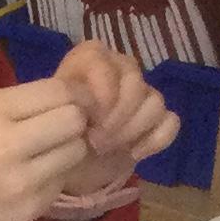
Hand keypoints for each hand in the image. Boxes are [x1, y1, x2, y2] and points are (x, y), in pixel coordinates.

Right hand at [0, 79, 92, 220]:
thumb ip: (18, 105)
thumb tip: (72, 95)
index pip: (59, 91)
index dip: (74, 93)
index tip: (71, 101)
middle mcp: (7, 144)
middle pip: (74, 119)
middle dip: (75, 120)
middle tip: (62, 127)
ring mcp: (21, 181)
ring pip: (77, 151)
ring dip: (68, 148)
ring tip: (47, 153)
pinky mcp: (30, 208)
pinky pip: (62, 180)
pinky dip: (54, 176)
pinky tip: (32, 178)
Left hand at [53, 39, 178, 196]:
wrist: (66, 163)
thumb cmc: (54, 135)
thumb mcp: (49, 118)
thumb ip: (67, 104)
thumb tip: (86, 110)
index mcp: (90, 58)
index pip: (105, 64)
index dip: (101, 95)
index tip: (87, 122)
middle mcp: (120, 67)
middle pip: (135, 84)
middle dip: (117, 117)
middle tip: (95, 141)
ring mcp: (142, 92)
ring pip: (155, 102)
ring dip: (132, 130)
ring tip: (107, 149)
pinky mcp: (157, 118)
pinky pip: (170, 122)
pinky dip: (154, 140)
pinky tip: (133, 153)